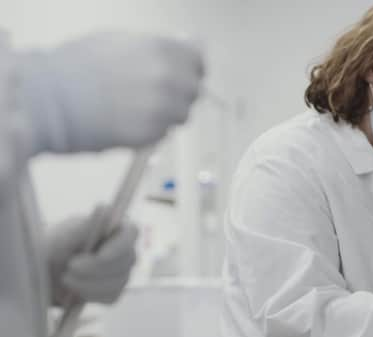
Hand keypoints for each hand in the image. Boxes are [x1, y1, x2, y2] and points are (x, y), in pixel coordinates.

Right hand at [18, 32, 204, 153]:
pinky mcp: (151, 134)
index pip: (197, 62)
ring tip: (135, 107)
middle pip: (193, 91)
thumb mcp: (120, 41)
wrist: (51, 100)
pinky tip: (127, 119)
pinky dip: (152, 129)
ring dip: (167, 113)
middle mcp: (168, 79)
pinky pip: (164, 132)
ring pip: (181, 115)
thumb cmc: (75, 68)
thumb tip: (182, 49)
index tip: (185, 73)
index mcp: (162, 50)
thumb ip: (157, 47)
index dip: (191, 69)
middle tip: (154, 93)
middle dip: (179, 92)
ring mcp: (162, 109)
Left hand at [47, 205, 137, 303]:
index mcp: (116, 228)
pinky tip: (74, 289)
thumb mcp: (63, 236)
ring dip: (88, 283)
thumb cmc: (54, 247)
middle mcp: (125, 249)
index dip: (119, 246)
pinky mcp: (115, 291)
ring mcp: (123, 271)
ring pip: (117, 282)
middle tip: (70, 267)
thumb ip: (85, 227)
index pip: (131, 233)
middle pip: (125, 261)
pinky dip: (89, 295)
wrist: (44, 271)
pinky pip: (110, 296)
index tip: (100, 256)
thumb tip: (105, 209)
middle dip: (95, 268)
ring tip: (66, 278)